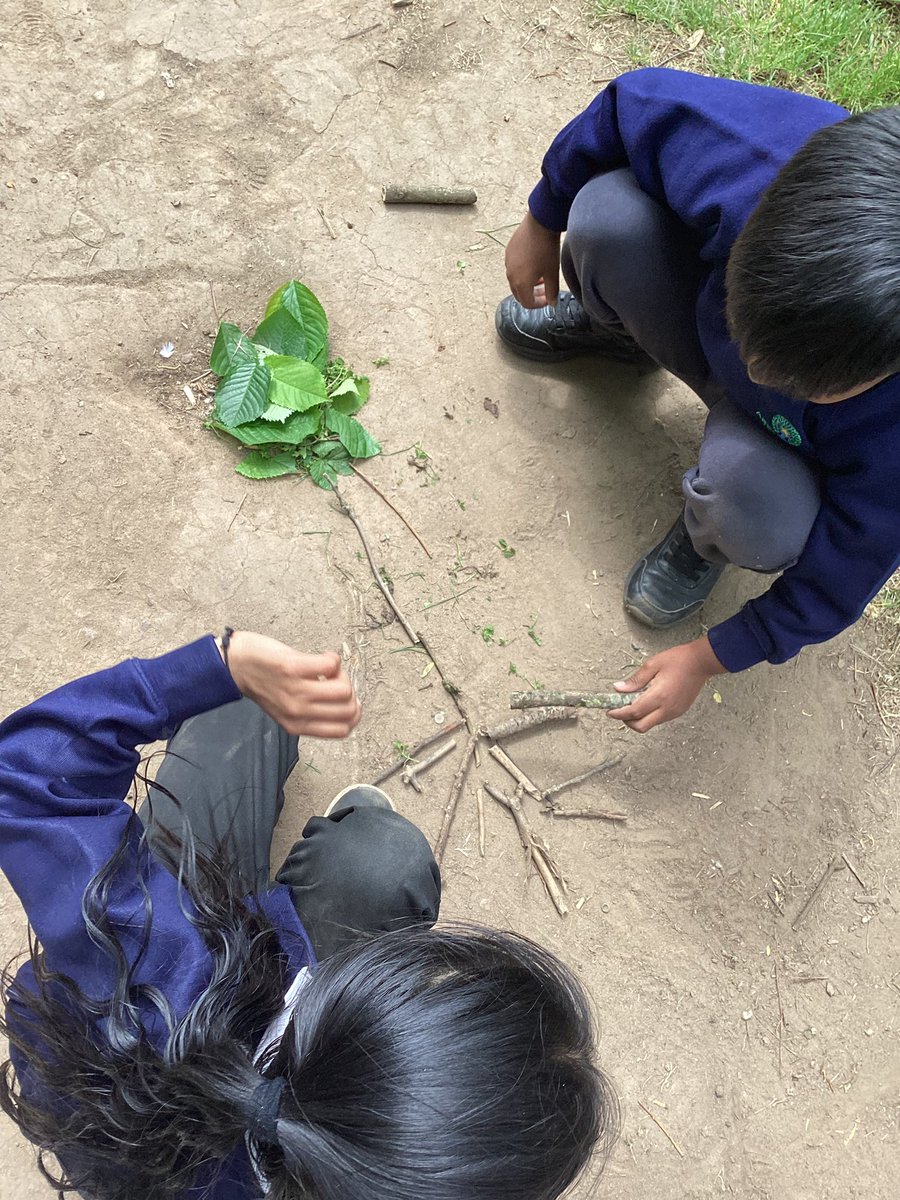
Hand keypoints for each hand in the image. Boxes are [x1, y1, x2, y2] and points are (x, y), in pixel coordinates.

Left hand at [219, 631, 360, 737]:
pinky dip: (333, 658)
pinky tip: (323, 657)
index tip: (348, 700)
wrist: (237, 665)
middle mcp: (298, 712)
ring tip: (329, 669)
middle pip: (348, 710)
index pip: (341, 730)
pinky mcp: (294, 668)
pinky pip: (331, 665)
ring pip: (344, 690)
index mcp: (297, 725)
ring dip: (342, 675)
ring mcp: (296, 691)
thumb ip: (311, 713)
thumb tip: (347, 703)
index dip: (352, 714)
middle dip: (350, 692)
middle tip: (336, 681)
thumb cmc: (262, 683)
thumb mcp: (286, 711)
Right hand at [505, 211, 561, 307]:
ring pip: (515, 281)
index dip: (539, 304)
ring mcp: (508, 263)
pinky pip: (513, 268)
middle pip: (519, 294)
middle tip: (544, 290)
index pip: (527, 303)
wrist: (540, 223)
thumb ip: (552, 291)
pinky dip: (522, 272)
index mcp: (521, 283)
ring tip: (540, 276)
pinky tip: (533, 263)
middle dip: (532, 295)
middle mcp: (510, 275)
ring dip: (527, 284)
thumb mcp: (553, 273)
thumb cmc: (547, 249)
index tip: (548, 298)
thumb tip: (552, 303)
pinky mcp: (508, 252)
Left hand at [607, 636, 726, 732]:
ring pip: (650, 724)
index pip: (634, 712)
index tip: (609, 711)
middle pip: (641, 726)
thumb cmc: (678, 660)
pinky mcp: (679, 712)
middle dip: (627, 721)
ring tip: (632, 703)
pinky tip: (646, 702)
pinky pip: (659, 719)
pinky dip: (649, 715)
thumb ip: (635, 680)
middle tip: (619, 710)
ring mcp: (674, 712)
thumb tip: (618, 689)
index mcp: (659, 696)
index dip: (619, 714)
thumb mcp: (652, 664)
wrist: (702, 662)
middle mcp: (667, 708)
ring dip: (638, 718)